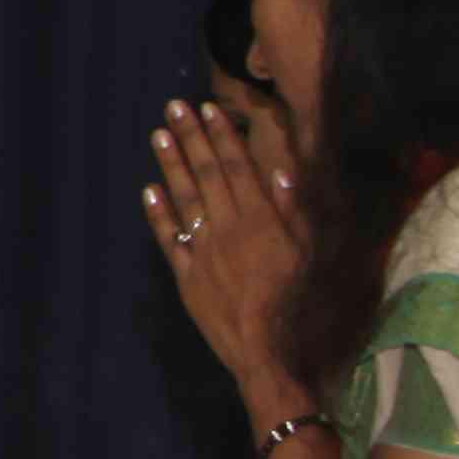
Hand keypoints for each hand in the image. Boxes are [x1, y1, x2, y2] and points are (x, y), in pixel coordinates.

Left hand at [143, 87, 312, 415]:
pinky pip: (168, 238)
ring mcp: (203, 251)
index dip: (221, 136)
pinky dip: (157, 212)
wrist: (268, 352)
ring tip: (157, 134)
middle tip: (173, 106)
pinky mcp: (186, 276)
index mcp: (260, 222)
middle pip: (207, 175)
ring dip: (170, 165)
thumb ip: (295, 213)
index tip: (207, 108)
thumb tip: (281, 171)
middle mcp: (227, 229)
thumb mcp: (310, 256)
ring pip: (184, 199)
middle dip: (191, 138)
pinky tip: (148, 189)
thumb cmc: (299, 305)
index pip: (238, 168)